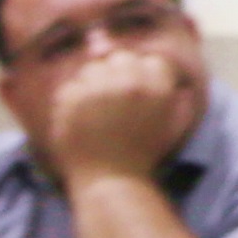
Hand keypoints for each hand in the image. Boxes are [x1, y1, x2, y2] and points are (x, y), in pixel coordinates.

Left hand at [49, 45, 197, 184]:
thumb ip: (168, 93)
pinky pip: (69, 86)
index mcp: (158, 88)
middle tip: (114, 100)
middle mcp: (129, 83)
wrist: (111, 180)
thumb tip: (160, 69)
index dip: (144, 75)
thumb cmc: (142, 155)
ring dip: (93, 84)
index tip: (136, 92)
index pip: (152, 61)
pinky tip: (80, 119)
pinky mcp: (71, 99)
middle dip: (118, 74)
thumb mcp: (168, 122)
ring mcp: (97, 89)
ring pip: (92, 69)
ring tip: (95, 110)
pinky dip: (72, 100)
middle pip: (121, 57)